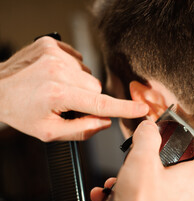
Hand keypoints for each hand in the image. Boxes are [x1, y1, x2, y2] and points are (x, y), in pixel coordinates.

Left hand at [0, 37, 147, 140]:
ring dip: (79, 85)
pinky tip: (56, 76)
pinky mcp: (53, 44)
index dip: (124, 108)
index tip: (141, 109)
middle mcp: (58, 70)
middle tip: (68, 104)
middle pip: (95, 88)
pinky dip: (72, 71)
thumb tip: (104, 122)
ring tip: (58, 89)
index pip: (100, 104)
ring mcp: (55, 54)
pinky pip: (78, 60)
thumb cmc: (20, 110)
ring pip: (88, 75)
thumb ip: (81, 130)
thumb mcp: (48, 132)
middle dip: (88, 99)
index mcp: (57, 94)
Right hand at [90, 120, 193, 200]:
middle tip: (147, 162)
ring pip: (166, 191)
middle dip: (162, 166)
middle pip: (185, 174)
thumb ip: (147, 137)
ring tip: (123, 183)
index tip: (185, 144)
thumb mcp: (142, 160)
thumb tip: (149, 127)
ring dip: (144, 184)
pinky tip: (115, 200)